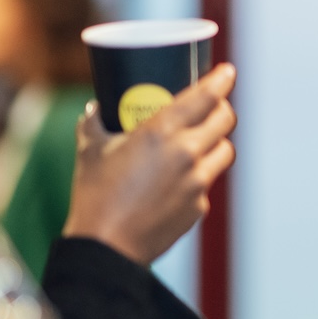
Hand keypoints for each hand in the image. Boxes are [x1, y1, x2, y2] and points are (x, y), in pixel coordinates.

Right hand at [61, 64, 237, 265]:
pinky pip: (207, 183)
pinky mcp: (198, 207)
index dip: (222, 79)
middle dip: (222, 108)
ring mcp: (197, 183)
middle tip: (213, 105)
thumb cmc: (94, 196)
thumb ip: (94, 123)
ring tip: (203, 140)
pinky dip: (198, 176)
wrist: (105, 248)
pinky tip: (181, 179)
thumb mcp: (90, 151)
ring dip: (217, 141)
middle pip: (225, 120)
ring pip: (225, 151)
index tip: (227, 71)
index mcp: (161, 131)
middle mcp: (186, 153)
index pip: (206, 96)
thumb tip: (95, 109)